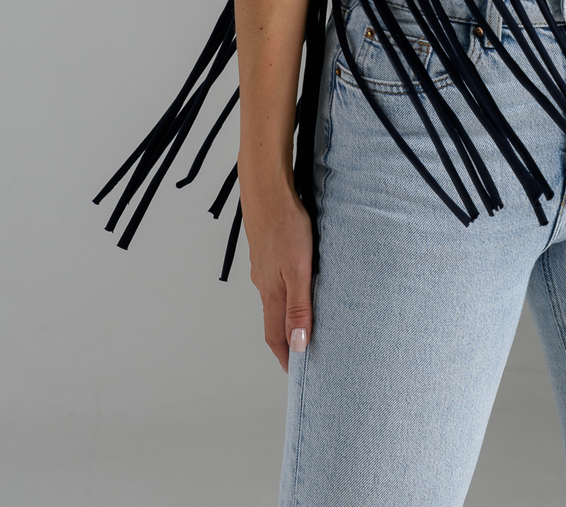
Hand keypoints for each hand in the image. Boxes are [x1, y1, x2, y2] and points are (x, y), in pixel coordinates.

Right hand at [240, 171, 313, 371]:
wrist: (266, 189)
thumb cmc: (286, 226)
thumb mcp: (299, 269)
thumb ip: (299, 306)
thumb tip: (298, 346)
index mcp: (272, 292)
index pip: (276, 336)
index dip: (286, 357)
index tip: (297, 375)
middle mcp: (264, 284)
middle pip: (273, 321)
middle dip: (286, 342)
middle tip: (303, 356)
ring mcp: (263, 267)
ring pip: (274, 300)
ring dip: (285, 317)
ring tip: (303, 324)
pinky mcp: (266, 251)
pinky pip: (275, 280)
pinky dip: (285, 293)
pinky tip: (296, 285)